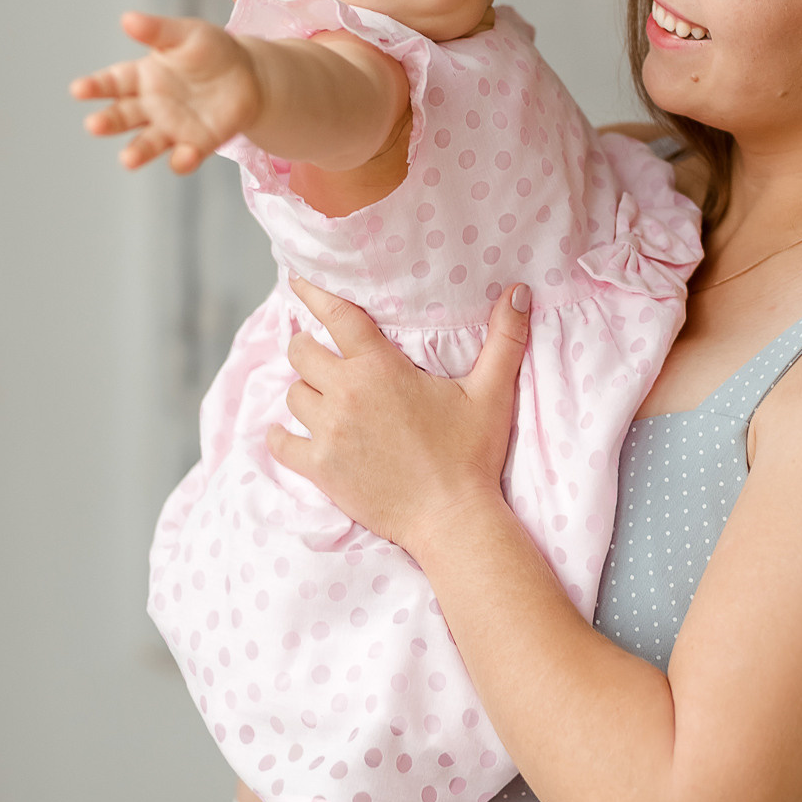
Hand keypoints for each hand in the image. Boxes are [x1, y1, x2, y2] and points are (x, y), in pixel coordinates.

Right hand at [70, 11, 262, 172]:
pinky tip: (182, 157)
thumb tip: (127, 19)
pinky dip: (182, 160)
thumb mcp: (186, 34)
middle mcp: (151, 106)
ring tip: (127, 160)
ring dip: (137, 152)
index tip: (77, 89)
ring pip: (148, 143)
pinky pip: (186, 156)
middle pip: (123, 117)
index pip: (112, 82)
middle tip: (94, 126)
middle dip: (108, 122)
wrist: (249, 74)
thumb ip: (158, 30)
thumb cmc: (209, 50)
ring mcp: (172, 128)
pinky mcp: (197, 144)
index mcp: (142, 76)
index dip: (95, 86)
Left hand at [269, 276, 531, 555]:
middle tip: (322, 352)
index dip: (315, 294)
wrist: (452, 519)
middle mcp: (346, 394)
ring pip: (294, 395)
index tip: (299, 282)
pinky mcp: (320, 469)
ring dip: (306, 392)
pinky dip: (281, 436)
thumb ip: (505, 339)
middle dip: (309, 347)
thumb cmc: (472, 455)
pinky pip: (281, 443)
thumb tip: (520, 290)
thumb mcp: (491, 393)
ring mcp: (329, 433)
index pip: (338, 316)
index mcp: (380, 368)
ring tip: (321, 396)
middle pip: (302, 353)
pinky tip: (287, 434)